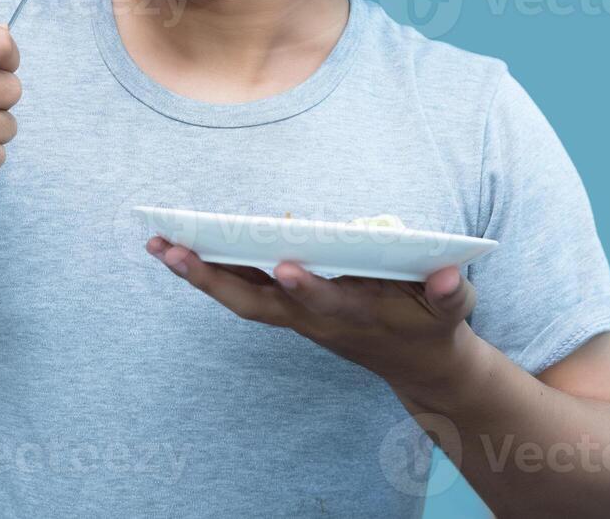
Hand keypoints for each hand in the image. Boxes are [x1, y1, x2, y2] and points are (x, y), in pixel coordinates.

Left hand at [146, 236, 479, 392]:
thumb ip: (449, 293)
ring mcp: (297, 318)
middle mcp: (315, 320)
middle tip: (174, 250)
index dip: (307, 288)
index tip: (285, 266)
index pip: (325, 303)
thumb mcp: (451, 310)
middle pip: (256, 303)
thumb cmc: (432, 326)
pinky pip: (242, 290)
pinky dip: (210, 270)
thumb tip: (451, 274)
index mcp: (355, 316)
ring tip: (157, 244)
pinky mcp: (288, 311)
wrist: (419, 366)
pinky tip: (180, 247)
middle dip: (214, 278)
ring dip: (198, 273)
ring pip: (240, 297)